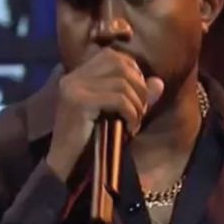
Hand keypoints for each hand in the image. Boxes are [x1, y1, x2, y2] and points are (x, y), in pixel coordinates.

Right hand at [46, 48, 163, 181]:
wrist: (64, 167)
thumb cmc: (90, 142)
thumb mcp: (115, 114)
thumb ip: (135, 96)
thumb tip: (158, 82)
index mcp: (77, 75)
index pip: (113, 56)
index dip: (133, 71)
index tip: (139, 96)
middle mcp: (73, 77)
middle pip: (120, 64)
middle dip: (139, 87)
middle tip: (141, 111)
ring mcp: (74, 88)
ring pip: (122, 83)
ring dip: (137, 104)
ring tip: (135, 122)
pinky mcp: (78, 103)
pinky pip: (118, 99)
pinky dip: (131, 114)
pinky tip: (130, 129)